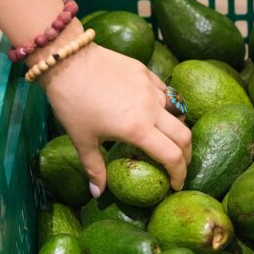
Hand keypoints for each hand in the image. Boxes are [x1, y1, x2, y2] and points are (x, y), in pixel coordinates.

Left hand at [37, 40, 191, 195]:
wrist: (66, 60)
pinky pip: (165, 93)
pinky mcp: (146, 73)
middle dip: (187, 154)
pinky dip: (167, 106)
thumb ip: (94, 168)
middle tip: (180, 164)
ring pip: (178, 111)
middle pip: (184, 135)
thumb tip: (98, 194)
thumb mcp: (81, 139)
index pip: (172, 156)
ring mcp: (151, 89)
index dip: (179, 174)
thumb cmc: (72, 103)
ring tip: (169, 137)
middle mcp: (151, 109)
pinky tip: (157, 111)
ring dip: (178, 128)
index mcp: (138, 129)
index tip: (176, 184)